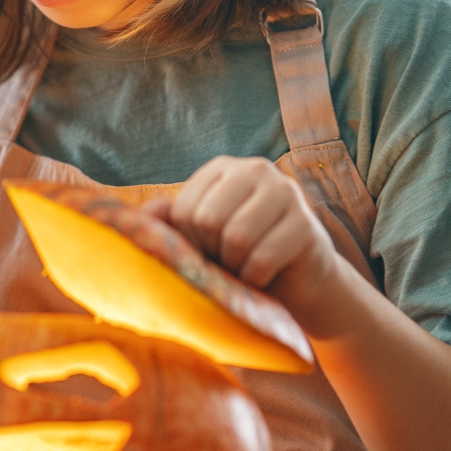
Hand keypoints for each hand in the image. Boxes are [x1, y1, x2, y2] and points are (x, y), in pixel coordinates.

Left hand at [144, 156, 345, 332]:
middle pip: (207, 219)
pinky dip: (255, 279)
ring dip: (234, 267)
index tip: (206, 251)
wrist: (300, 283)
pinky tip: (263, 277)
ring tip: (244, 268)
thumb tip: (143, 215)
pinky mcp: (306, 223)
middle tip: (227, 262)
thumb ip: (171, 223)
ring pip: (236, 237)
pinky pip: (263, 258)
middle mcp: (255, 169)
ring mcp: (285, 191)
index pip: (184, 209)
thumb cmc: (242, 256)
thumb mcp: (202, 238)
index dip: (189, 242)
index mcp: (222, 168)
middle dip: (212, 253)